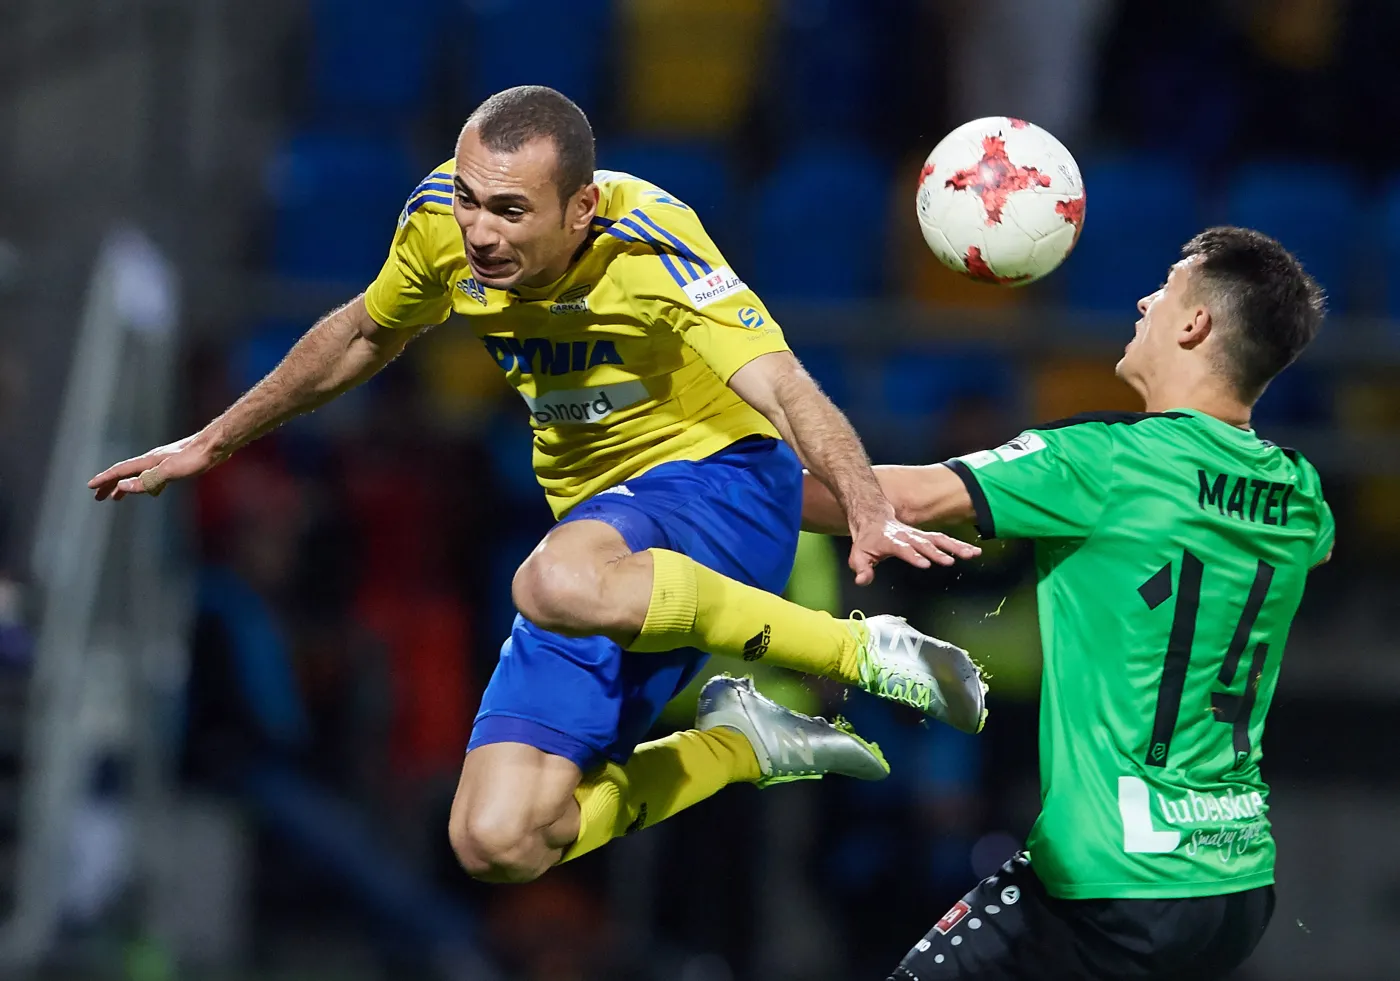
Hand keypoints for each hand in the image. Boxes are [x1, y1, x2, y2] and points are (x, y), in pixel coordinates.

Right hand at [88, 434, 218, 500]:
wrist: (215, 446)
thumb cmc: (194, 458)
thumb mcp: (169, 472)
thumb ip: (146, 480)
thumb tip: (122, 487)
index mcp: (148, 461)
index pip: (121, 471)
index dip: (105, 479)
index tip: (90, 486)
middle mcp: (152, 460)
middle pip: (125, 473)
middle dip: (110, 485)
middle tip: (98, 497)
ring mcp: (163, 462)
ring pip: (138, 475)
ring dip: (125, 485)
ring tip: (116, 497)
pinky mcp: (174, 464)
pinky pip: (151, 476)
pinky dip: (142, 483)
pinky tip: (149, 489)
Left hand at [848, 515, 980, 585]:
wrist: (873, 519)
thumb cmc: (867, 541)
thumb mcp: (858, 556)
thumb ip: (861, 569)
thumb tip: (863, 580)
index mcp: (890, 541)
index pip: (903, 549)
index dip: (914, 555)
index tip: (925, 564)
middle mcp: (907, 536)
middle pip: (924, 544)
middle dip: (937, 553)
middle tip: (949, 562)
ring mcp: (918, 535)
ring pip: (939, 539)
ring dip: (956, 547)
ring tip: (972, 554)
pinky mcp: (926, 537)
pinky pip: (944, 540)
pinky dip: (959, 545)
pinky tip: (974, 552)